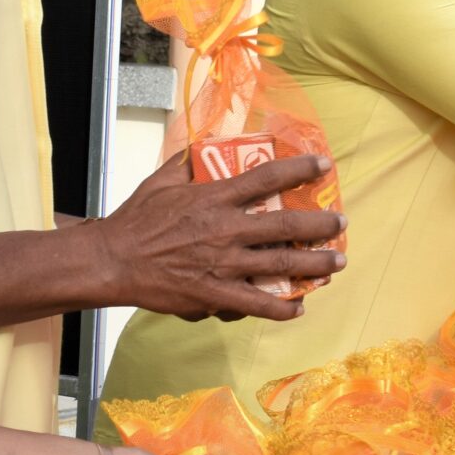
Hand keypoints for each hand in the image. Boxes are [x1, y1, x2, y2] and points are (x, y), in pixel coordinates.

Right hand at [93, 152, 347, 322]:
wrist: (113, 262)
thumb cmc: (136, 219)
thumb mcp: (162, 181)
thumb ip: (188, 163)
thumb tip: (207, 145)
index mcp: (214, 198)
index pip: (266, 177)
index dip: (299, 169)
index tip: (324, 165)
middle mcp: (225, 230)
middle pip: (285, 224)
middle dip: (320, 224)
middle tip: (341, 223)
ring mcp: (222, 264)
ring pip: (280, 265)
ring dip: (314, 264)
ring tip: (337, 263)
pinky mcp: (214, 295)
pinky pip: (256, 304)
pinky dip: (281, 308)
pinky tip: (299, 308)